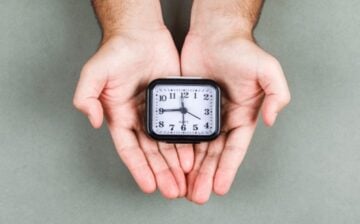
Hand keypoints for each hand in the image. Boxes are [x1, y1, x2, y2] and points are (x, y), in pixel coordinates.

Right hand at [73, 28, 191, 198]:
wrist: (140, 33)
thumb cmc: (116, 52)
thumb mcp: (94, 74)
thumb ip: (86, 97)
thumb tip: (91, 120)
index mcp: (120, 117)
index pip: (129, 149)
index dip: (138, 169)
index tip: (149, 186)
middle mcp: (139, 118)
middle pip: (151, 153)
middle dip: (161, 172)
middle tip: (173, 189)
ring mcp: (158, 111)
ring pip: (168, 144)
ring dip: (175, 163)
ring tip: (185, 180)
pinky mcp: (174, 102)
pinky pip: (182, 126)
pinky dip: (187, 142)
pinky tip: (194, 156)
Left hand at [181, 30, 290, 202]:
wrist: (215, 34)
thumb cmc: (241, 50)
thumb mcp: (268, 70)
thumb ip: (278, 94)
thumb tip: (273, 119)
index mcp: (243, 115)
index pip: (235, 148)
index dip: (228, 169)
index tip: (220, 187)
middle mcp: (224, 118)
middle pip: (214, 154)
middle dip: (206, 175)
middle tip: (198, 194)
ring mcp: (203, 114)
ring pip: (197, 147)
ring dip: (192, 168)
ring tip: (184, 186)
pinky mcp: (187, 106)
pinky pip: (181, 130)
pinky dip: (178, 148)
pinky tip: (173, 162)